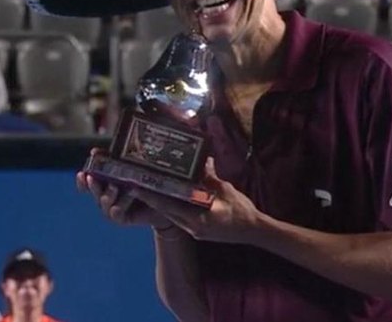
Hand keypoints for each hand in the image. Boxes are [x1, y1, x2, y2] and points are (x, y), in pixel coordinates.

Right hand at [76, 148, 172, 229]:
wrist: (165, 201)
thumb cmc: (148, 178)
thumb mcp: (136, 164)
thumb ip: (124, 154)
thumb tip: (113, 144)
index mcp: (106, 181)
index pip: (88, 182)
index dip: (82, 180)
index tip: (82, 173)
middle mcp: (106, 195)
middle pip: (93, 192)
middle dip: (92, 185)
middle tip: (92, 178)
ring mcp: (113, 207)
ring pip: (103, 203)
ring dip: (106, 195)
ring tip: (114, 187)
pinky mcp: (123, 218)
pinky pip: (116, 215)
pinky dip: (116, 210)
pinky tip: (117, 206)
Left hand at [131, 157, 260, 243]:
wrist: (254, 231)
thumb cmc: (242, 211)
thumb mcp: (225, 190)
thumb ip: (209, 176)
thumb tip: (202, 159)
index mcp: (197, 219)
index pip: (169, 206)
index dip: (151, 197)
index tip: (136, 187)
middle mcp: (191, 227)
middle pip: (166, 211)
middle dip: (152, 198)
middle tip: (137, 184)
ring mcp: (194, 230)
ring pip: (172, 214)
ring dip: (161, 202)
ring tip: (148, 188)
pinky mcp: (197, 230)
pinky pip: (180, 216)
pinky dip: (173, 206)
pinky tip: (169, 195)